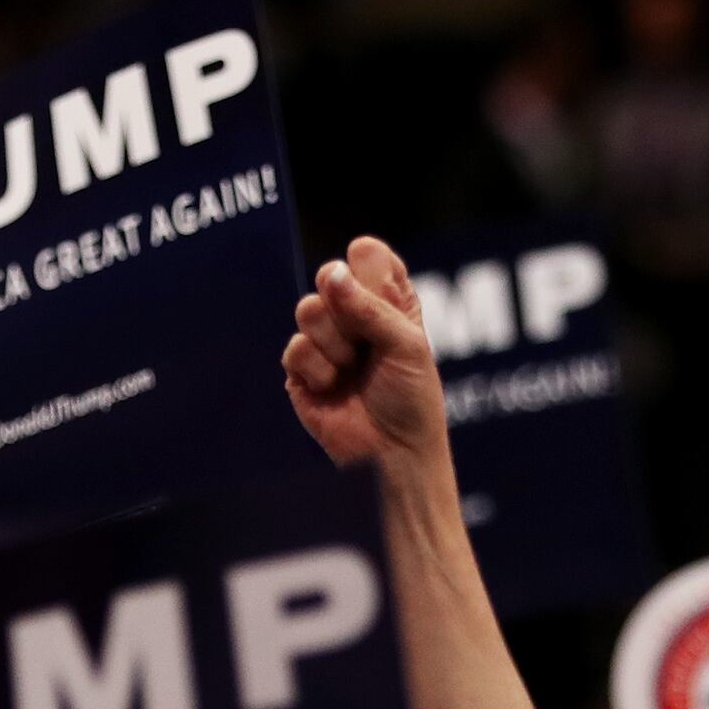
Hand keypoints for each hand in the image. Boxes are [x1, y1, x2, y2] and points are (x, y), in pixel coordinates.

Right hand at [280, 238, 446, 466]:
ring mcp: (325, 342)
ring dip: (335, 343)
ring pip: (308, 309)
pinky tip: (334, 388)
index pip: (367, 254)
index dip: (369, 270)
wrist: (394, 454)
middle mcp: (353, 315)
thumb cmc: (412, 399)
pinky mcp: (301, 371)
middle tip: (366, 342)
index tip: (385, 300)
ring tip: (352, 370)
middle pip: (330, 275)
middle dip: (347, 309)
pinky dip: (319, 369)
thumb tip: (332, 274)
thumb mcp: (406, 343)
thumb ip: (370, 306)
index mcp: (387, 300)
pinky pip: (295, 348)